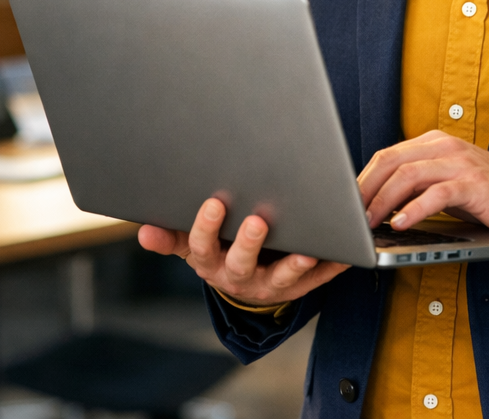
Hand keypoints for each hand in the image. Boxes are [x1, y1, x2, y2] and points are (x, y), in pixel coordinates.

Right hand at [137, 197, 348, 306]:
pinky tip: (345, 252)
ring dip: (294, 264)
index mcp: (211, 262)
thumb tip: (143, 232)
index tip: (214, 204)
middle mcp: (239, 276)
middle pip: (241, 263)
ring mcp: (270, 283)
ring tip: (307, 250)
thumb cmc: (220, 248)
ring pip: (282, 277)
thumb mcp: (193, 244)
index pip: (203, 247)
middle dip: (248, 243)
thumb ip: (170, 237)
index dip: (206, 228)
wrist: (247, 281)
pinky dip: (332, 266)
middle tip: (257, 221)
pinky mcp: (300, 285)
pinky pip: (318, 278)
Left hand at [358, 130, 488, 233]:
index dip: (361, 179)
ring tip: (368, 223)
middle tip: (348, 215)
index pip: (387, 155)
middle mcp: (444, 146)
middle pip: (391, 161)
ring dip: (382, 201)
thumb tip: (375, 203)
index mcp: (434, 142)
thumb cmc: (486, 192)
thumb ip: (417, 184)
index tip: (344, 203)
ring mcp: (460, 163)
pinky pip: (436, 194)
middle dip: (364, 189)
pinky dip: (414, 210)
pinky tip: (401, 224)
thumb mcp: (446, 181)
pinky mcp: (474, 183)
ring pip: (408, 176)